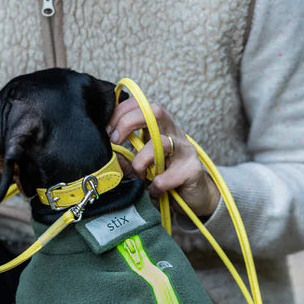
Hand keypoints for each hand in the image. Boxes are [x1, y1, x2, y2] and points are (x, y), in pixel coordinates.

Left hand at [107, 98, 218, 218]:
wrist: (194, 198)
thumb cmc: (166, 179)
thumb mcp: (143, 165)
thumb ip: (127, 158)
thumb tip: (110, 156)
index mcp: (161, 128)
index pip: (142, 105)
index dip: (122, 112)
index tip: (108, 131)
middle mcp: (174, 133)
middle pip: (154, 112)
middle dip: (128, 122)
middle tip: (115, 141)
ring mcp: (185, 150)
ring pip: (161, 143)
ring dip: (141, 161)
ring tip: (140, 176)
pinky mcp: (192, 170)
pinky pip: (167, 177)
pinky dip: (155, 186)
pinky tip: (155, 191)